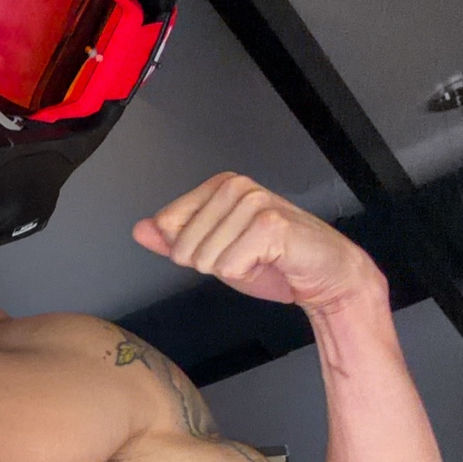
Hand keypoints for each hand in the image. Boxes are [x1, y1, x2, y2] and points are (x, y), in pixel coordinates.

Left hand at [133, 173, 382, 311]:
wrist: (322, 275)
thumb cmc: (273, 261)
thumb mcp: (215, 251)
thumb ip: (176, 240)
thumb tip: (140, 229)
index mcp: (218, 186)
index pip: (167, 226)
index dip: (194, 252)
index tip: (227, 248)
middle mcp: (235, 186)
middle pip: (184, 247)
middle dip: (213, 265)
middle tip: (247, 257)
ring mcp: (254, 201)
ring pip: (207, 259)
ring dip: (234, 271)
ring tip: (260, 260)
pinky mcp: (271, 224)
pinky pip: (230, 267)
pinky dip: (248, 276)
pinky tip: (271, 262)